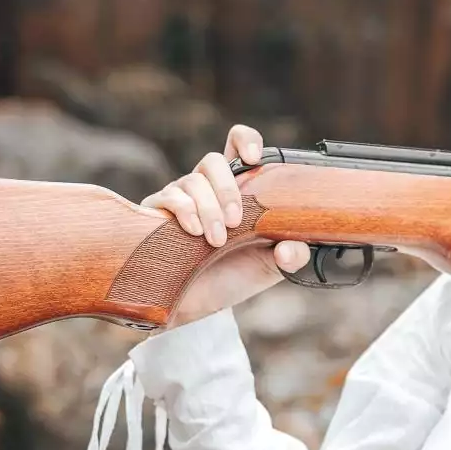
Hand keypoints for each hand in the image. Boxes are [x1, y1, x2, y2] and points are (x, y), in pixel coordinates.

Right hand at [139, 123, 310, 326]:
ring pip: (192, 180)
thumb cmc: (231, 279)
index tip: (254, 158)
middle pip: (213, 160)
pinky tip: (194, 232)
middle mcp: (207, 188)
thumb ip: (293, 255)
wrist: (195, 309)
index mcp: (238, 190)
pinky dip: (185, 211)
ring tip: (217, 241)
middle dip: (227, 188)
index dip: (245, 140)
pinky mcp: (157, 213)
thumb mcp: (270, 267)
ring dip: (208, 209)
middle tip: (236, 221)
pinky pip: (169, 196)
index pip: (237, 147)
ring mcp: (181, 198)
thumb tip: (292, 249)